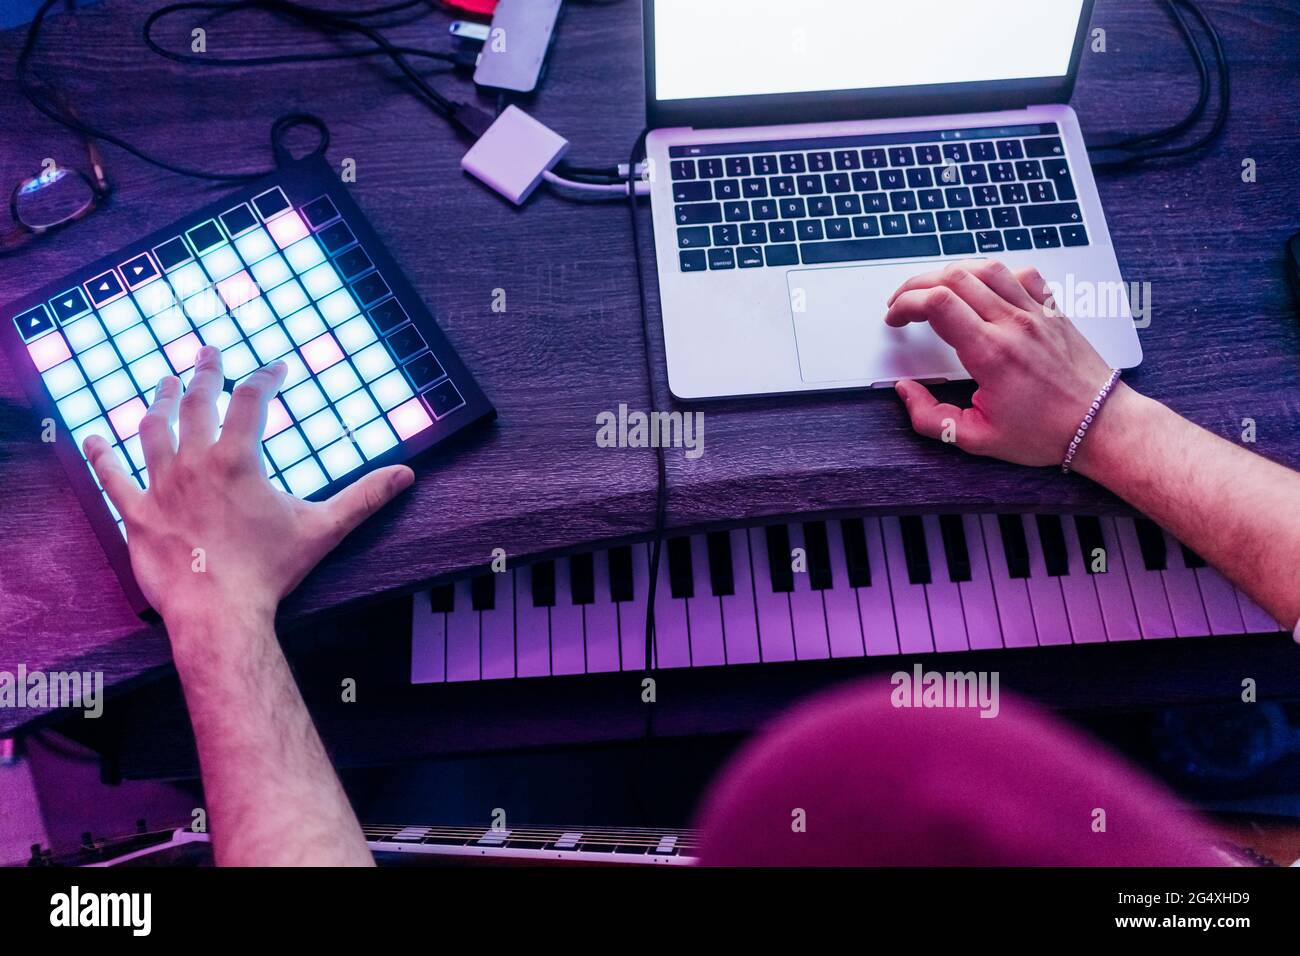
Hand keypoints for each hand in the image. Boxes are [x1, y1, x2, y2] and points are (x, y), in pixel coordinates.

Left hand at [83, 346, 413, 628]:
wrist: (220, 611)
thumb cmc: (271, 570)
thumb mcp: (324, 528)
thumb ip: (365, 497)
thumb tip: (406, 475)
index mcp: (238, 459)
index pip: (250, 400)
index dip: (266, 378)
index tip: (276, 369)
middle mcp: (194, 462)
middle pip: (197, 404)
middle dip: (206, 374)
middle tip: (208, 352)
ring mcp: (160, 487)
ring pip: (154, 430)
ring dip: (160, 402)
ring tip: (165, 384)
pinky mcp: (137, 515)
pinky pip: (112, 479)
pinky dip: (101, 457)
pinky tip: (91, 438)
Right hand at [885, 259, 1116, 466]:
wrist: (1100, 424)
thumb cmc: (1045, 432)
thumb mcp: (977, 439)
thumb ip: (931, 418)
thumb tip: (905, 391)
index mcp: (990, 353)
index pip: (937, 303)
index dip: (905, 304)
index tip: (895, 319)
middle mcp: (1012, 324)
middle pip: (953, 277)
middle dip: (917, 285)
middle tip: (903, 304)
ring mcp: (1034, 312)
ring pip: (984, 267)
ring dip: (950, 273)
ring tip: (935, 291)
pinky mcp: (1050, 309)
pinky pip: (1019, 273)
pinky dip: (992, 274)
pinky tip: (982, 289)